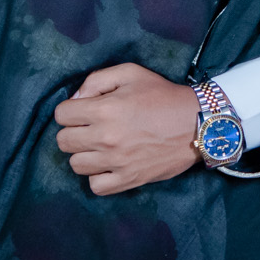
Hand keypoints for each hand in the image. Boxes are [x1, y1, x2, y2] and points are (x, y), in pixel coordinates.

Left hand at [53, 63, 199, 194]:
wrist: (197, 124)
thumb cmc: (164, 95)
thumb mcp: (131, 73)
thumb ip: (96, 80)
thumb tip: (75, 99)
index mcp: (105, 109)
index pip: (61, 115)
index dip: (71, 110)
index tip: (84, 110)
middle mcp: (106, 137)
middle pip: (63, 141)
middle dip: (73, 131)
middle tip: (91, 128)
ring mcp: (117, 162)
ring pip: (75, 164)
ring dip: (84, 154)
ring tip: (100, 147)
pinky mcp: (129, 179)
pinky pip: (95, 186)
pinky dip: (98, 177)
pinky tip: (108, 165)